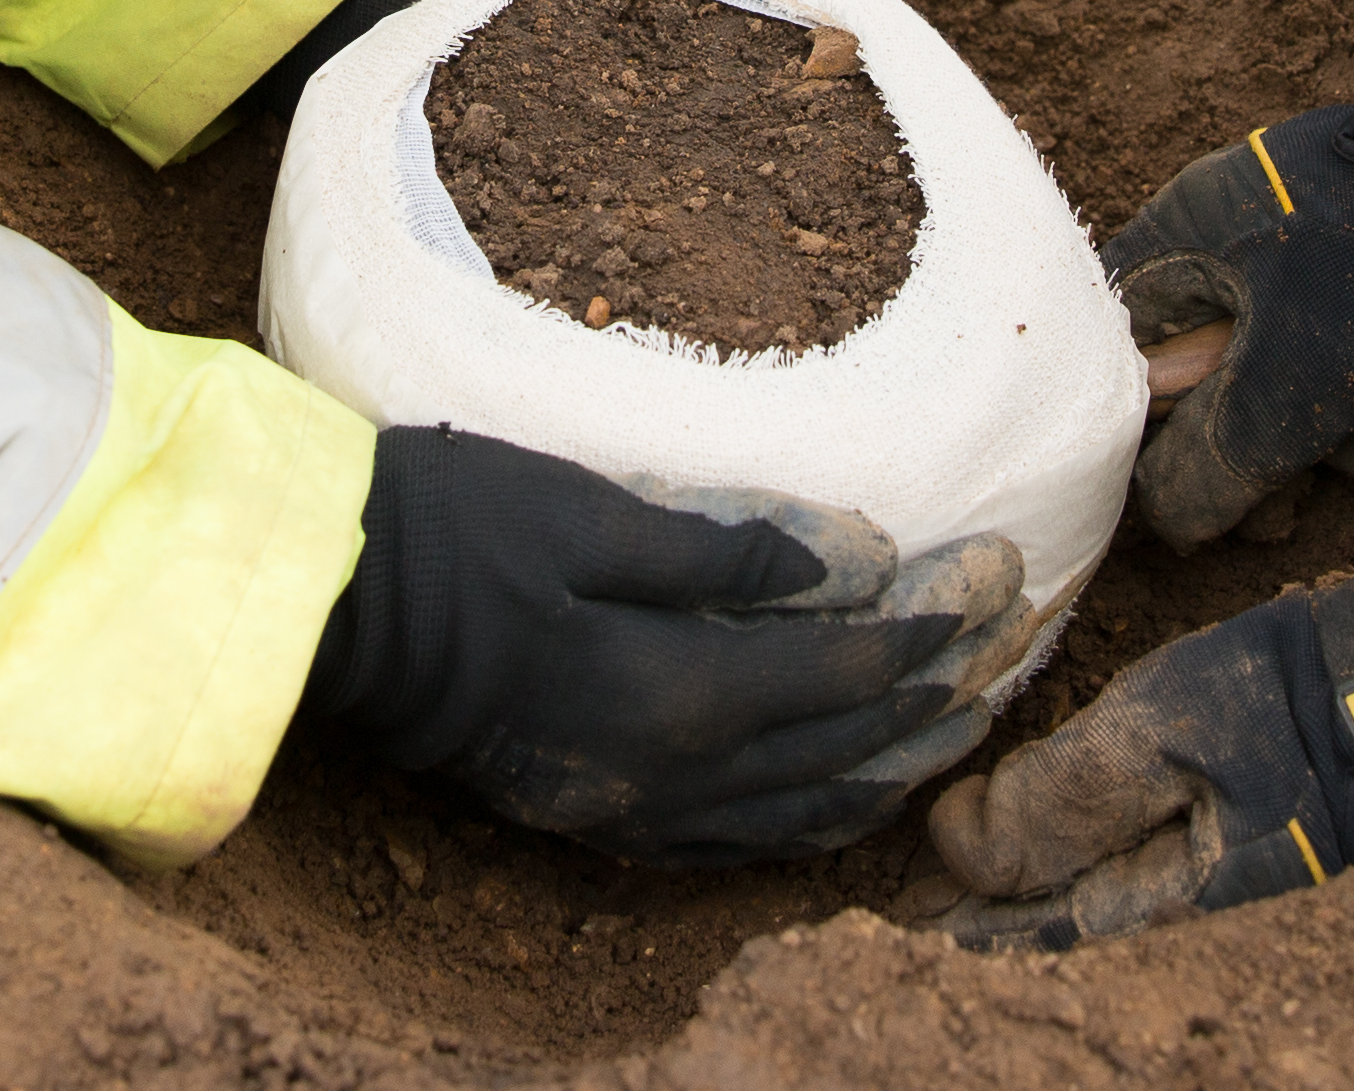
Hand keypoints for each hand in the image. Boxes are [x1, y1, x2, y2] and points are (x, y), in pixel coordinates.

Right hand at [302, 426, 1021, 864]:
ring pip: (808, 808)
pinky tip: (850, 798)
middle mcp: (676, 776)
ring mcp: (638, 810)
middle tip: (1020, 640)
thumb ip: (733, 547)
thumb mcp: (597, 510)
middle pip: (849, 745)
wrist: (333, 613)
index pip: (852, 664)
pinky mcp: (603, 817)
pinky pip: (742, 844)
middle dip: (944, 695)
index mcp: (681, 692)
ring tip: (966, 719)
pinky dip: (816, 821)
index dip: (937, 622)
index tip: (1004, 573)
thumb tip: (858, 559)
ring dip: (897, 763)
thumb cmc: (457, 530)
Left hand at [926, 559, 1353, 946]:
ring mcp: (1222, 831)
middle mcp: (1189, 874)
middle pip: (1065, 899)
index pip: (1037, 922)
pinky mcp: (1242, 780)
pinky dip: (1081, 807)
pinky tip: (1060, 778)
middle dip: (990, 894)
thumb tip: (956, 849)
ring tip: (966, 831)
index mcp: (1166, 886)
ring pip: (1098, 857)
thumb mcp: (1166, 737)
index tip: (890, 911)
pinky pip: (1139, 812)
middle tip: (910, 880)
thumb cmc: (1298, 703)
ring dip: (1032, 848)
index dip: (962, 916)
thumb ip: (1062, 798)